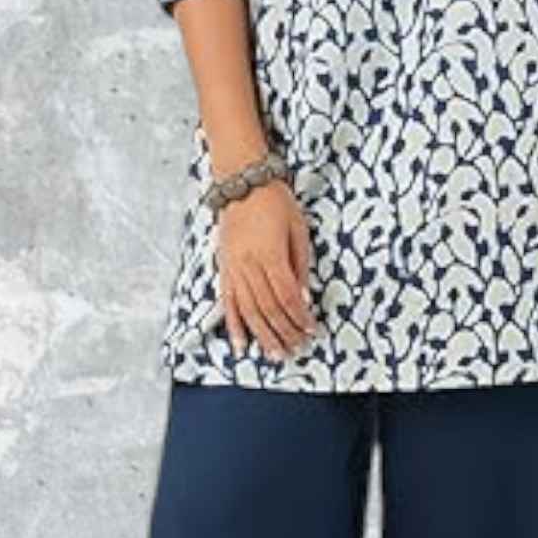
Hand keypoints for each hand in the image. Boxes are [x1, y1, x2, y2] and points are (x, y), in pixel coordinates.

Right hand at [216, 179, 316, 359]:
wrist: (243, 182)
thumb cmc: (276, 202)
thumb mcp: (298, 229)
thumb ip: (300, 266)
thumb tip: (304, 298)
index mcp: (270, 255)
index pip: (287, 296)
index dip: (300, 317)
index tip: (313, 331)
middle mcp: (248, 266)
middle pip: (268, 308)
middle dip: (285, 332)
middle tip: (298, 350)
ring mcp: (233, 269)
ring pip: (248, 311)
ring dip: (263, 336)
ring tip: (275, 355)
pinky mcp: (224, 269)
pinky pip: (227, 303)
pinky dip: (234, 326)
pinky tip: (241, 344)